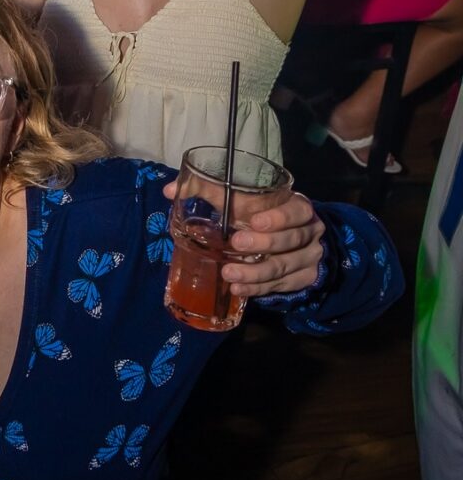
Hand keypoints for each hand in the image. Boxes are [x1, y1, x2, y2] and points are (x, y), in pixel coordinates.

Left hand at [163, 182, 325, 296]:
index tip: (254, 221)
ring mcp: (308, 259)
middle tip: (236, 245)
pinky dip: (257, 287)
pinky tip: (238, 288)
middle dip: (262, 244)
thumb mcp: (245, 200)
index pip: (298, 210)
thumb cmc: (262, 215)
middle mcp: (309, 233)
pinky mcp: (302, 280)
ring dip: (255, 272)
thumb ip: (210, 192)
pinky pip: (280, 286)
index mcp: (298, 208)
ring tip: (229, 273)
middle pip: (290, 240)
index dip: (279, 217)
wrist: (296, 244)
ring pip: (283, 267)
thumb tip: (170, 190)